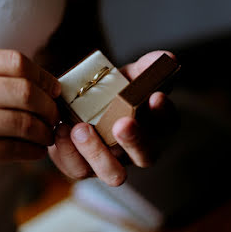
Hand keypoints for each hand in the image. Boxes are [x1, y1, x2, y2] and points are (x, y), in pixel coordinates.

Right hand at [0, 48, 60, 191]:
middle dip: (49, 106)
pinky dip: (35, 150)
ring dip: (45, 131)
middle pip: (26, 91)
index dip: (43, 77)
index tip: (53, 90)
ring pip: (26, 122)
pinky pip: (17, 148)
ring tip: (46, 135)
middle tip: (54, 116)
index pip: (17, 62)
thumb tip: (45, 84)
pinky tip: (36, 150)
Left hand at [48, 51, 178, 185]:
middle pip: (147, 156)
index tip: (155, 95)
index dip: (164, 112)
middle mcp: (135, 151)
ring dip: (98, 152)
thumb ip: (144, 69)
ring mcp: (109, 164)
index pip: (168, 124)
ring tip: (81, 129)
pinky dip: (68, 149)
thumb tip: (167, 57)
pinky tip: (62, 128)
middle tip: (122, 123)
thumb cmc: (107, 94)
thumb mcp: (125, 77)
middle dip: (136, 140)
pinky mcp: (81, 168)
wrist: (72, 105)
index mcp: (152, 126)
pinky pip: (77, 168)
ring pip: (114, 174)